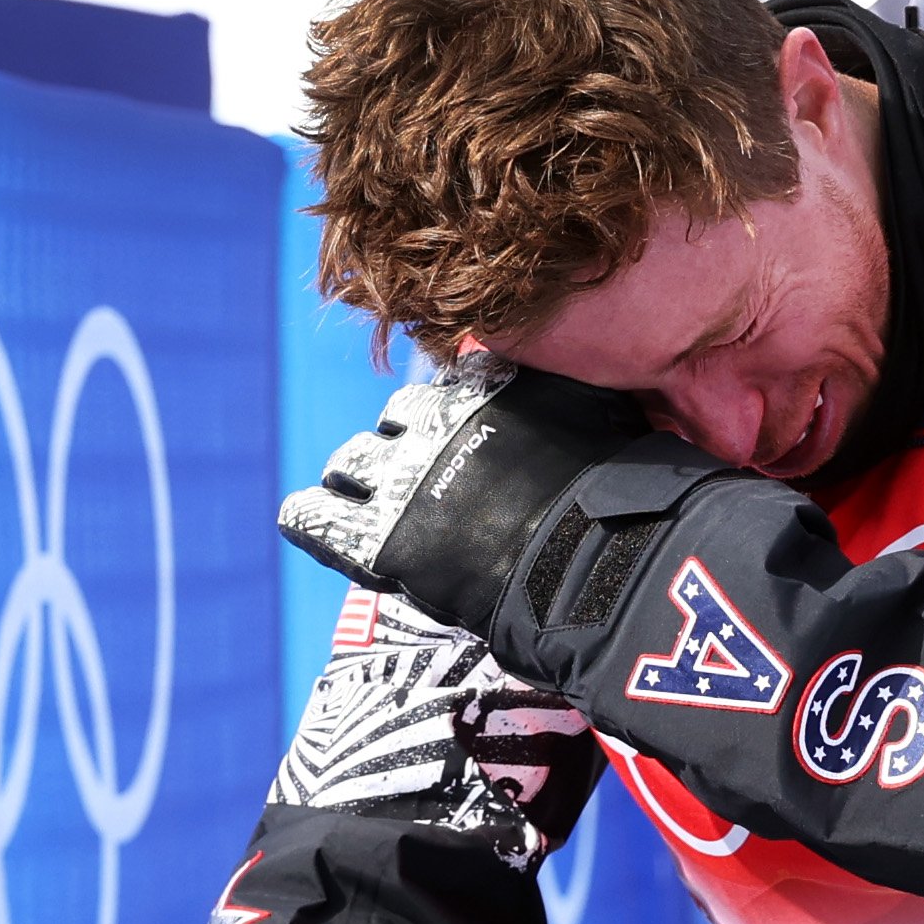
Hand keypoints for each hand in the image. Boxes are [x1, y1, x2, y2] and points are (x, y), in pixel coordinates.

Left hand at [276, 359, 648, 642]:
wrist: (593, 557)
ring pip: (346, 463)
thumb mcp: (598, 409)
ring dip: (355, 481)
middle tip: (418, 485)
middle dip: (402, 447)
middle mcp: (434, 423)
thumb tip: (555, 366)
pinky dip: (308, 519)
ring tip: (370, 509)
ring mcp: (400, 481)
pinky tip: (314, 524)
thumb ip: (559, 389)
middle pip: (392, 419)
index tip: (464, 445)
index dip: (451, 418)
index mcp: (485, 386)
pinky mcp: (375, 538)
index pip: (446, 385)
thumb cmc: (615, 493)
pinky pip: (309, 516)